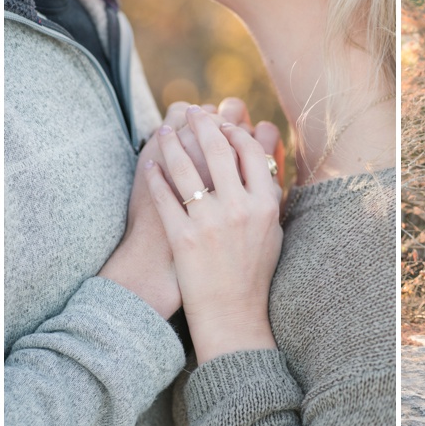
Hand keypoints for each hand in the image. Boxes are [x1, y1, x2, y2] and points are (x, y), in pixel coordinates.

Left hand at [98, 99, 256, 318]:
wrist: (232, 311)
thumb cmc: (255, 270)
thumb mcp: (272, 230)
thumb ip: (268, 194)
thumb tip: (259, 159)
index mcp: (265, 205)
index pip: (250, 152)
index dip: (235, 132)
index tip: (222, 125)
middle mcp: (239, 209)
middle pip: (218, 150)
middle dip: (202, 124)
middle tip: (191, 113)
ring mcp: (210, 222)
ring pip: (186, 167)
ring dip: (172, 143)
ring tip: (164, 131)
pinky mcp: (183, 237)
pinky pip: (165, 196)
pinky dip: (155, 175)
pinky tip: (151, 164)